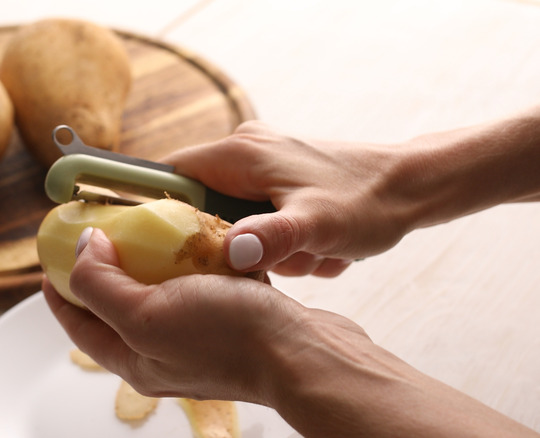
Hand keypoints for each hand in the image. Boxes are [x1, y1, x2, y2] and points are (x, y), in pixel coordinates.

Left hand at [43, 227, 295, 403]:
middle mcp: (161, 353)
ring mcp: (195, 339)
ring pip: (157, 295)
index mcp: (134, 359)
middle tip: (97, 234)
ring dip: (147, 263)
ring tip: (142, 231)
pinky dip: (187, 264)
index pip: (79, 324)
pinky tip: (193, 240)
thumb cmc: (230, 338)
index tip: (51, 257)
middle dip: (102, 272)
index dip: (59, 291)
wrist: (305, 354)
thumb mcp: (147, 312)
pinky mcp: (227, 321)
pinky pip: (195, 288)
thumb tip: (81, 250)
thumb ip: (102, 285)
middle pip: (115, 308)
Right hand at [162, 121, 408, 276]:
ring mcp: (266, 165)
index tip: (172, 251)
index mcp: (240, 153)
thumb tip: (230, 254)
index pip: (170, 174)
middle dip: (236, 243)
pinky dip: (287, 242)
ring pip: (238, 220)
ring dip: (270, 248)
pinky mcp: (284, 180)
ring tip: (310, 252)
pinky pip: (264, 220)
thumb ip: (270, 239)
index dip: (160, 212)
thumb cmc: (368, 200)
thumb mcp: (316, 227)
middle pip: (204, 207)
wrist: (415, 187)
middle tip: (275, 258)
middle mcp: (247, 152)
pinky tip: (320, 247)